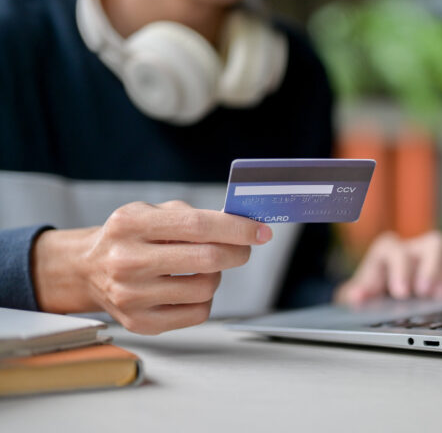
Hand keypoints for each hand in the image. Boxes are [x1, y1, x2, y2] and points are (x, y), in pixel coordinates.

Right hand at [32, 200, 271, 333]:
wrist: (87, 270)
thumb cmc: (130, 237)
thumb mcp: (151, 212)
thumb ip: (193, 215)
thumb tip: (241, 225)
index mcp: (131, 224)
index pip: (197, 225)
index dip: (237, 228)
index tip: (261, 231)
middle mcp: (127, 261)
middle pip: (207, 259)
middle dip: (238, 252)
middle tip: (244, 248)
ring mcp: (132, 296)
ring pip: (206, 288)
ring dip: (218, 275)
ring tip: (206, 266)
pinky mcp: (140, 322)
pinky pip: (197, 313)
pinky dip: (205, 298)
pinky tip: (192, 286)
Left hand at [334, 231, 441, 304]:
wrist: (380, 294)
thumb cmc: (370, 290)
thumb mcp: (359, 292)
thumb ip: (357, 293)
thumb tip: (357, 295)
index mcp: (388, 249)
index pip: (398, 252)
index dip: (401, 271)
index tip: (401, 292)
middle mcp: (413, 247)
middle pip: (434, 243)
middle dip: (433, 268)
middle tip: (425, 293)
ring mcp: (433, 255)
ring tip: (441, 297)